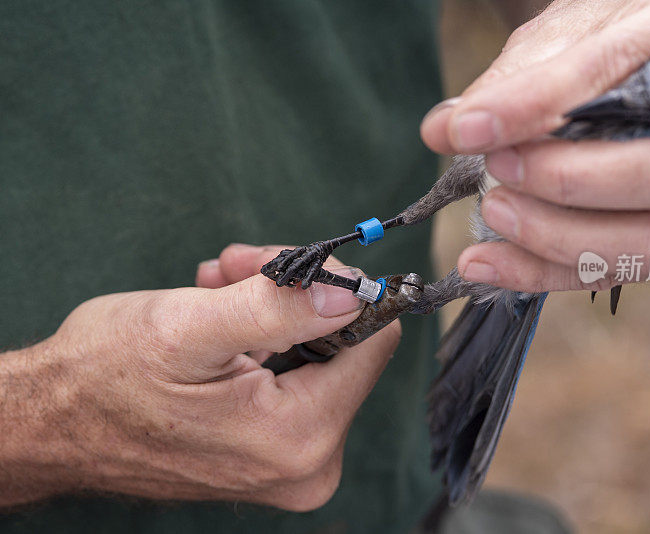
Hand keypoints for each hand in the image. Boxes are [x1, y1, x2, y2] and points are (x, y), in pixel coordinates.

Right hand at [1, 245, 398, 510]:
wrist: (51, 428)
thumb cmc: (102, 379)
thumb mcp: (187, 329)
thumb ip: (276, 309)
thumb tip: (354, 293)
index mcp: (298, 436)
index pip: (373, 340)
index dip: (335, 288)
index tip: (284, 265)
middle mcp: (308, 462)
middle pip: (343, 345)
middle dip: (292, 295)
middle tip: (236, 268)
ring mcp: (292, 462)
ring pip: (317, 354)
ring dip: (270, 309)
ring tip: (215, 287)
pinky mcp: (274, 453)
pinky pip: (293, 378)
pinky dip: (262, 338)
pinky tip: (218, 315)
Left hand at [421, 0, 649, 291]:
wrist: (629, 63)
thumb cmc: (598, 42)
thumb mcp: (556, 37)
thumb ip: (510, 83)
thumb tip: (447, 130)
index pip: (624, 75)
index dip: (541, 106)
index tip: (469, 129)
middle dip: (567, 184)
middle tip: (496, 172)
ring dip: (559, 238)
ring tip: (493, 215)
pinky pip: (622, 271)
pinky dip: (545, 272)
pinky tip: (486, 263)